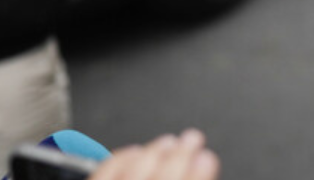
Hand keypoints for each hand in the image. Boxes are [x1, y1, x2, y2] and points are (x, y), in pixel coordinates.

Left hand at [89, 129, 219, 179]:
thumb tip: (201, 166)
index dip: (201, 171)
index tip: (207, 156)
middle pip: (163, 176)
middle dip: (181, 154)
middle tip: (193, 138)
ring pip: (134, 171)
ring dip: (154, 152)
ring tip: (168, 141)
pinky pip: (105, 171)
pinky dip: (121, 158)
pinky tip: (133, 150)